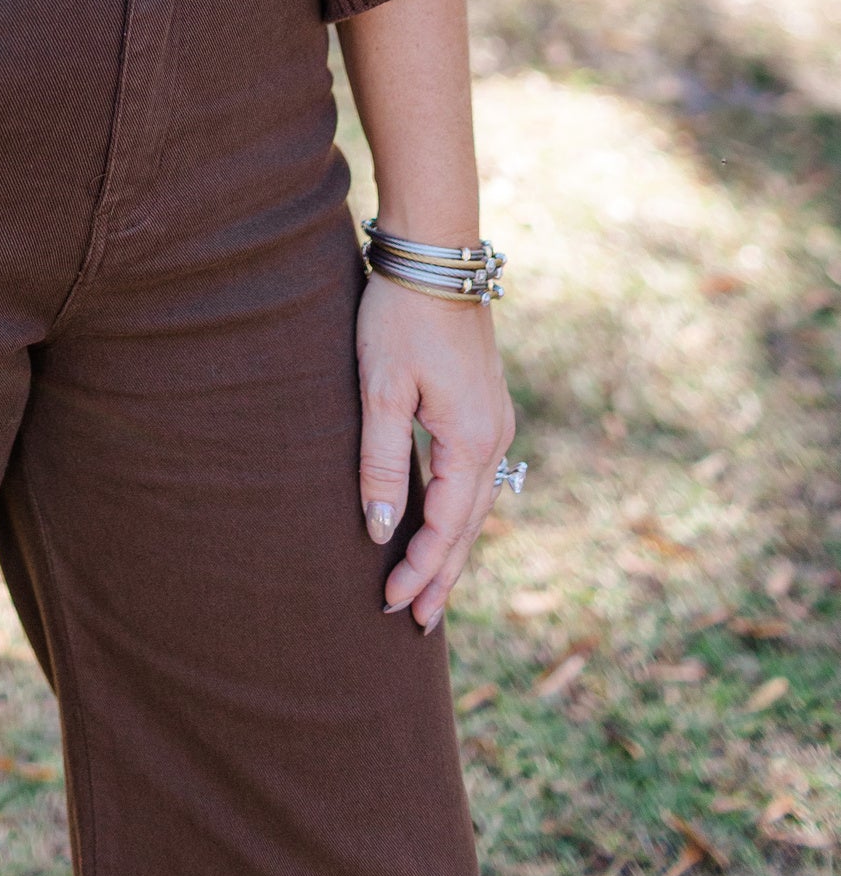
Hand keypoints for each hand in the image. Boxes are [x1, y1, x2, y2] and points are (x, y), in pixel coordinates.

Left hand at [356, 274, 515, 629]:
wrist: (436, 253)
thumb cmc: (401, 316)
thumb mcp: (380, 388)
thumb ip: (381, 461)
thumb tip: (381, 530)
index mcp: (472, 438)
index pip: (446, 526)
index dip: (420, 569)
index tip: (392, 605)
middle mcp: (495, 435)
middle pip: (469, 525)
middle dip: (442, 574)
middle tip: (416, 622)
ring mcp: (495, 419)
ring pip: (475, 503)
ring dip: (451, 546)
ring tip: (429, 589)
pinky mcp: (484, 404)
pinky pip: (475, 476)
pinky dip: (458, 511)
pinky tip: (442, 524)